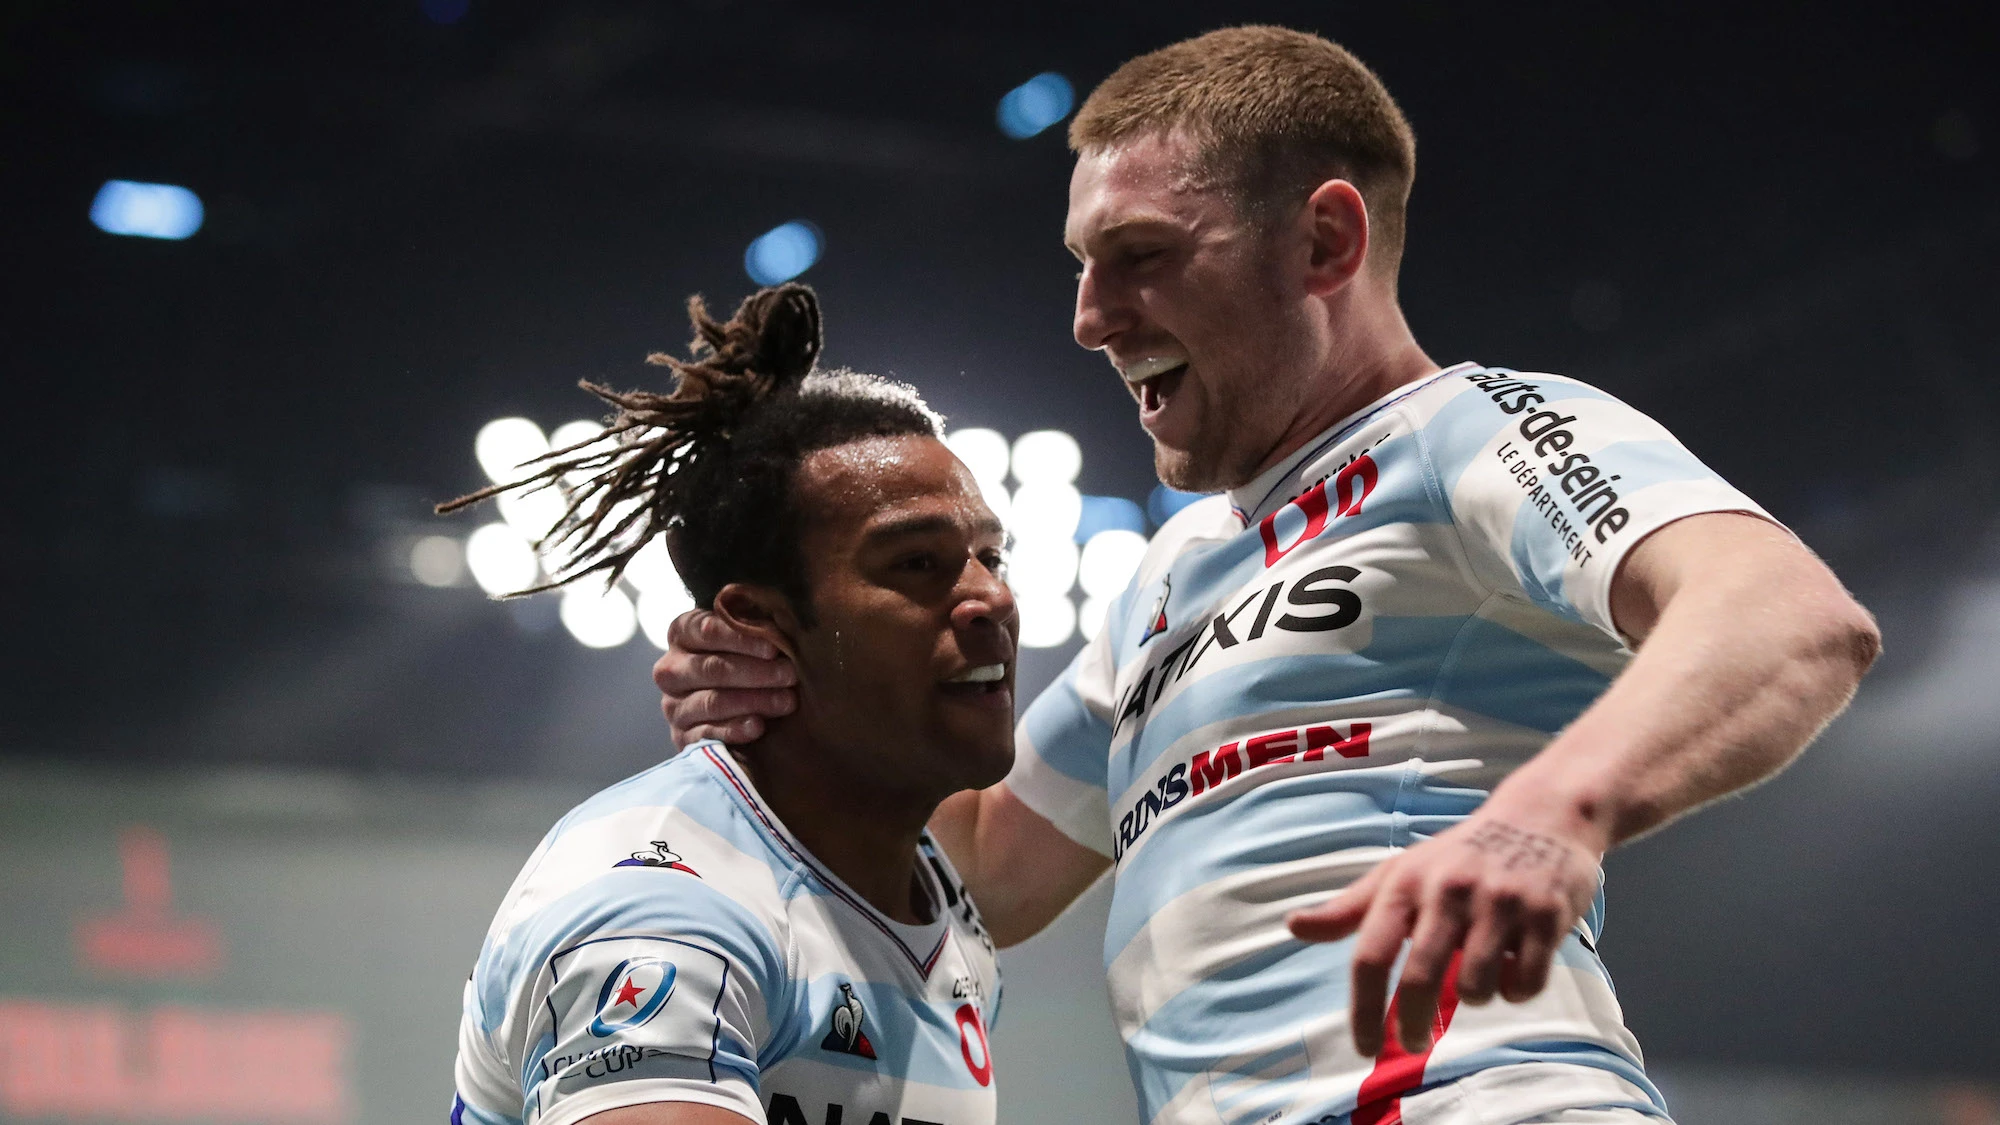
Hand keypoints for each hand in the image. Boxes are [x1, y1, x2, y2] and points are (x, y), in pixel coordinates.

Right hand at [652, 609, 797, 746]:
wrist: (735, 707)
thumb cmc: (748, 659)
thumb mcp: (749, 636)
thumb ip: (757, 623)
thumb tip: (782, 617)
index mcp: (683, 634)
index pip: (706, 630)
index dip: (741, 639)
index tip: (773, 647)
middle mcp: (671, 669)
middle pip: (712, 668)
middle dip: (755, 672)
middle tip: (790, 675)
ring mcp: (674, 706)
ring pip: (712, 702)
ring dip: (753, 700)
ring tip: (787, 701)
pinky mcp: (682, 738)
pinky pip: (707, 735)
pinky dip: (735, 730)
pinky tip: (759, 726)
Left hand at [1285, 814, 1602, 1056]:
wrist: (1540, 816)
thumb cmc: (1457, 856)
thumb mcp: (1399, 873)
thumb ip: (1349, 909)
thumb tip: (1292, 927)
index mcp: (1406, 883)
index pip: (1370, 955)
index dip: (1363, 1010)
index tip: (1364, 1049)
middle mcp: (1449, 890)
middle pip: (1418, 980)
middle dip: (1412, 1025)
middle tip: (1414, 1043)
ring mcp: (1500, 902)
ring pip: (1476, 989)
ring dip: (1475, 995)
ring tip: (1479, 971)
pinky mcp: (1546, 915)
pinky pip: (1525, 983)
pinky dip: (1517, 989)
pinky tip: (1514, 966)